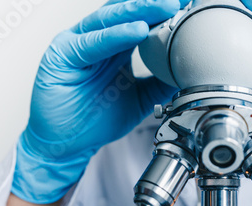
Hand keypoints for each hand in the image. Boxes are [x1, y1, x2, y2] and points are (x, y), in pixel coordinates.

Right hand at [12, 0, 183, 203]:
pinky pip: (92, 42)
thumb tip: (187, 73)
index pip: (141, 20)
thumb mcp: (140, 99)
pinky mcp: (62, 55)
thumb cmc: (95, 119)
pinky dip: (116, 35)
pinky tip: (137, 30)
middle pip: (126, 13)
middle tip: (180, 1)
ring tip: (165, 7)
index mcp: (114, 46)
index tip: (189, 8)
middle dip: (155, 5)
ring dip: (139, 11)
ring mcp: (77, 44)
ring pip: (110, 19)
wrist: (67, 144)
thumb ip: (160, 83)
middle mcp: (96, 40)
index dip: (163, 14)